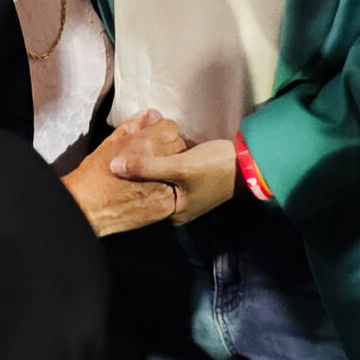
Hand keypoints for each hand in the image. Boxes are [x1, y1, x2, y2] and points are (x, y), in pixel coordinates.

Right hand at [60, 110, 186, 234]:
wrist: (90, 207)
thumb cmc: (95, 174)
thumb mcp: (111, 141)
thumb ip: (134, 125)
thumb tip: (150, 114)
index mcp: (146, 143)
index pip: (170, 128)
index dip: (162, 132)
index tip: (155, 138)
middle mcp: (158, 162)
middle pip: (178, 146)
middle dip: (168, 148)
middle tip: (153, 156)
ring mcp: (164, 184)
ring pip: (179, 169)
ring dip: (170, 168)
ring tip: (153, 173)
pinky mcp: (166, 204)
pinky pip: (176, 191)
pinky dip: (168, 188)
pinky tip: (153, 189)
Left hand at [113, 136, 239, 225]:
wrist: (249, 161)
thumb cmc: (215, 167)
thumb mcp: (179, 166)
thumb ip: (147, 167)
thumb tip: (114, 166)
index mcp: (173, 213)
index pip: (141, 199)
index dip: (126, 182)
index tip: (110, 165)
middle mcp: (177, 208)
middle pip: (148, 188)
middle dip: (135, 171)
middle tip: (118, 153)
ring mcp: (185, 193)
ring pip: (157, 177)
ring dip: (148, 163)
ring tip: (130, 147)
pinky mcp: (191, 179)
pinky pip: (168, 170)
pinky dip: (160, 159)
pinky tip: (150, 145)